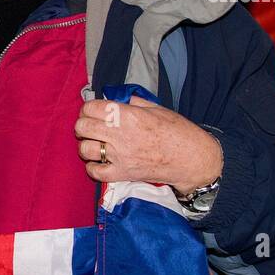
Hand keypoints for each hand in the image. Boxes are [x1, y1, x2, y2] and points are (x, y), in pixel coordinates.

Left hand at [74, 96, 221, 194]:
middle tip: (90, 126)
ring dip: (86, 145)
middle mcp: (120, 135)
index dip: (87, 108)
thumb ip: (134, 103)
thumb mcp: (157, 108)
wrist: (192, 159)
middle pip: (82, 127)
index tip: (91, 111)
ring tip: (95, 144)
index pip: (91, 108)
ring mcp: (120, 157)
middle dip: (83, 124)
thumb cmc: (178, 131)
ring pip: (84, 149)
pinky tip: (99, 161)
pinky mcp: (122, 174)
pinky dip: (93, 167)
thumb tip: (118, 100)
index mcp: (128, 115)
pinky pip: (94, 172)